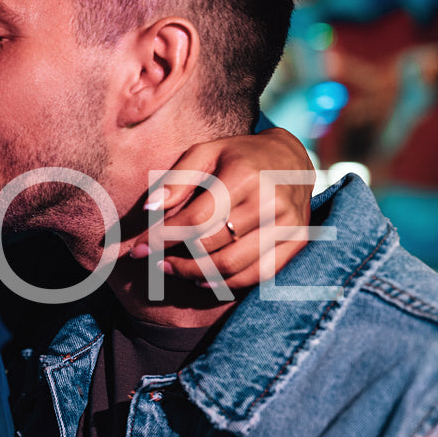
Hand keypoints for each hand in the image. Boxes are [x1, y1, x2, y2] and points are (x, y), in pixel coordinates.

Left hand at [117, 127, 313, 290]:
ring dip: (195, 274)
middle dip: (176, 259)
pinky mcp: (298, 241)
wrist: (292, 158)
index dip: (163, 238)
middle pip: (212, 245)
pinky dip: (228, 283)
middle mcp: (270, 201)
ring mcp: (288, 224)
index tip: (139, 249)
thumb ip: (176, 179)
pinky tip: (204, 279)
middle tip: (155, 262)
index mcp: (244, 175)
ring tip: (174, 269)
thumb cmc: (238, 156)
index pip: (196, 218)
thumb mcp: (206, 153)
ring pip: (232, 265)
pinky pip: (259, 275)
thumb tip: (149, 209)